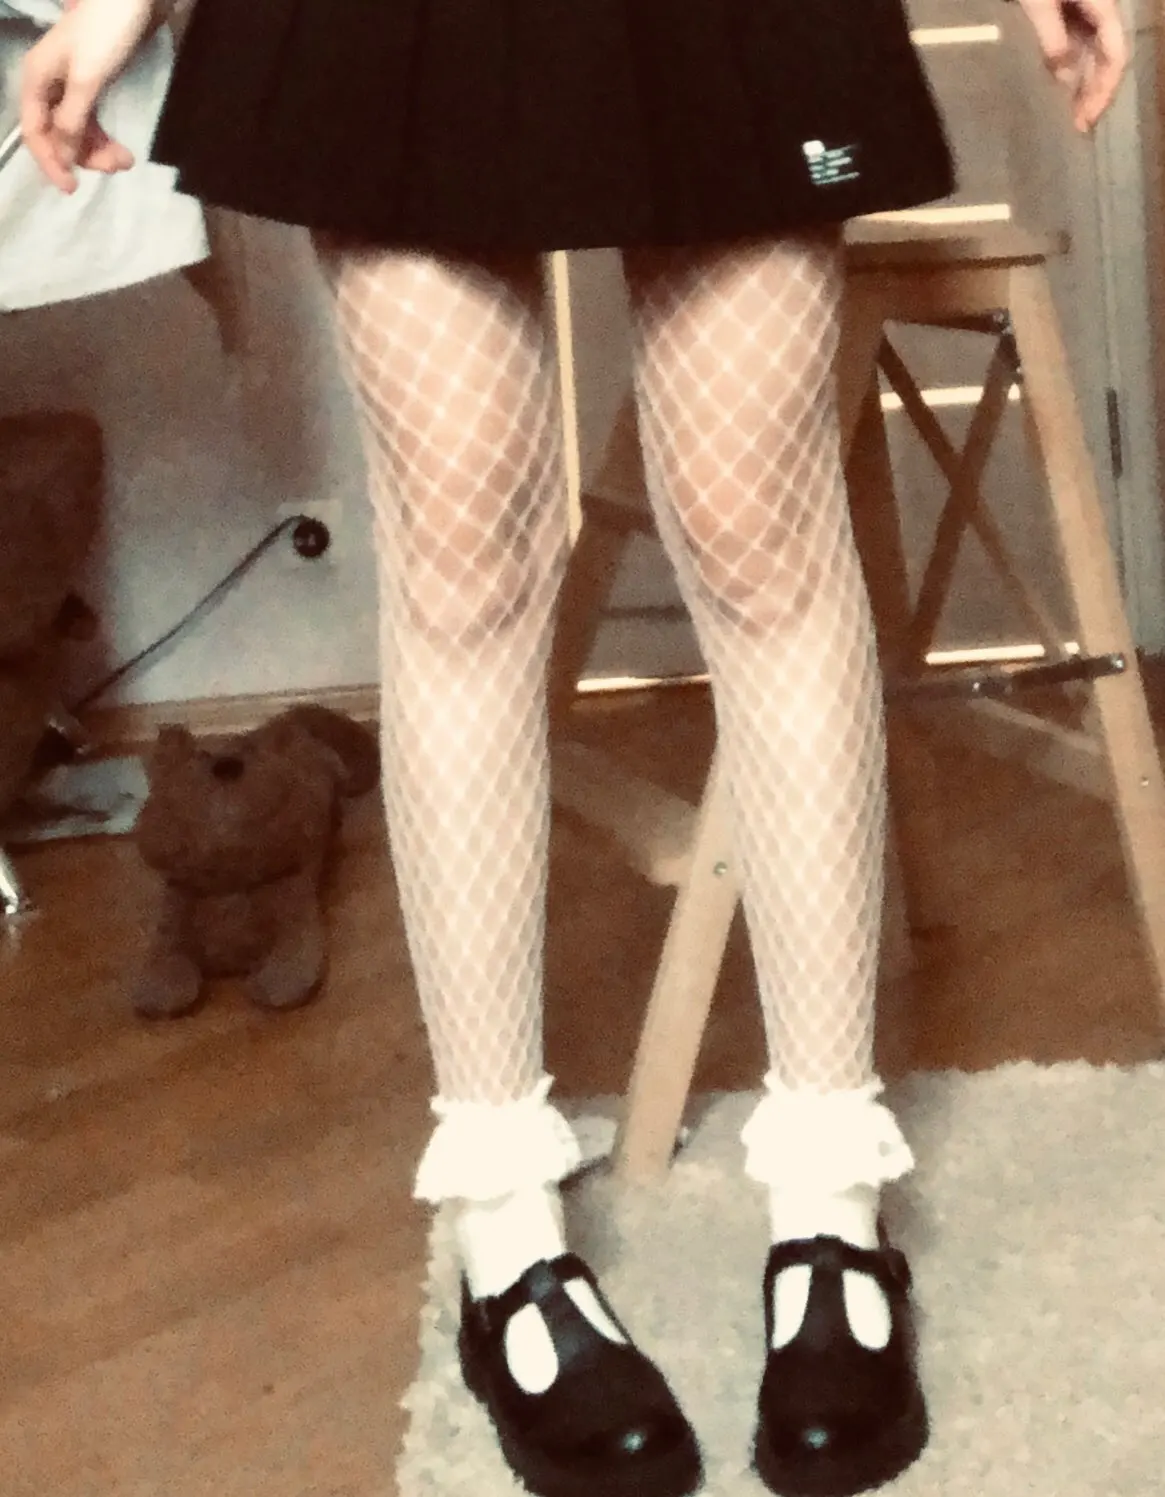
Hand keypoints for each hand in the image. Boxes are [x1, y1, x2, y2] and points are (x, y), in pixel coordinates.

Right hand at [20, 0, 156, 191]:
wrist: (130, 0)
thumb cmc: (104, 35)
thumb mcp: (86, 80)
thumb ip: (72, 120)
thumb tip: (63, 158)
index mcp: (37, 80)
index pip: (35, 132)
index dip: (51, 162)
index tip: (72, 189)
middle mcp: (48, 85)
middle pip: (58, 136)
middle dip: (85, 156)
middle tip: (118, 165)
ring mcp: (69, 87)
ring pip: (77, 132)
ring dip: (99, 151)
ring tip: (126, 159)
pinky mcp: (90, 86)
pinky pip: (90, 122)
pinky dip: (104, 139)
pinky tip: (123, 150)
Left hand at [1014, 0, 1127, 131]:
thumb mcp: (1038, 3)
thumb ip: (1051, 37)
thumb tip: (1062, 76)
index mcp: (1101, 3)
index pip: (1115, 54)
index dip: (1104, 90)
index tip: (1085, 120)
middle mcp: (1098, 9)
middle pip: (1106, 58)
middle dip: (1094, 93)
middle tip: (1076, 128)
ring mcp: (1082, 12)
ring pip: (1091, 56)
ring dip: (1082, 86)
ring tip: (1067, 118)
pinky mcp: (1065, 14)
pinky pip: (1074, 48)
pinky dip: (1067, 72)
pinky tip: (1055, 92)